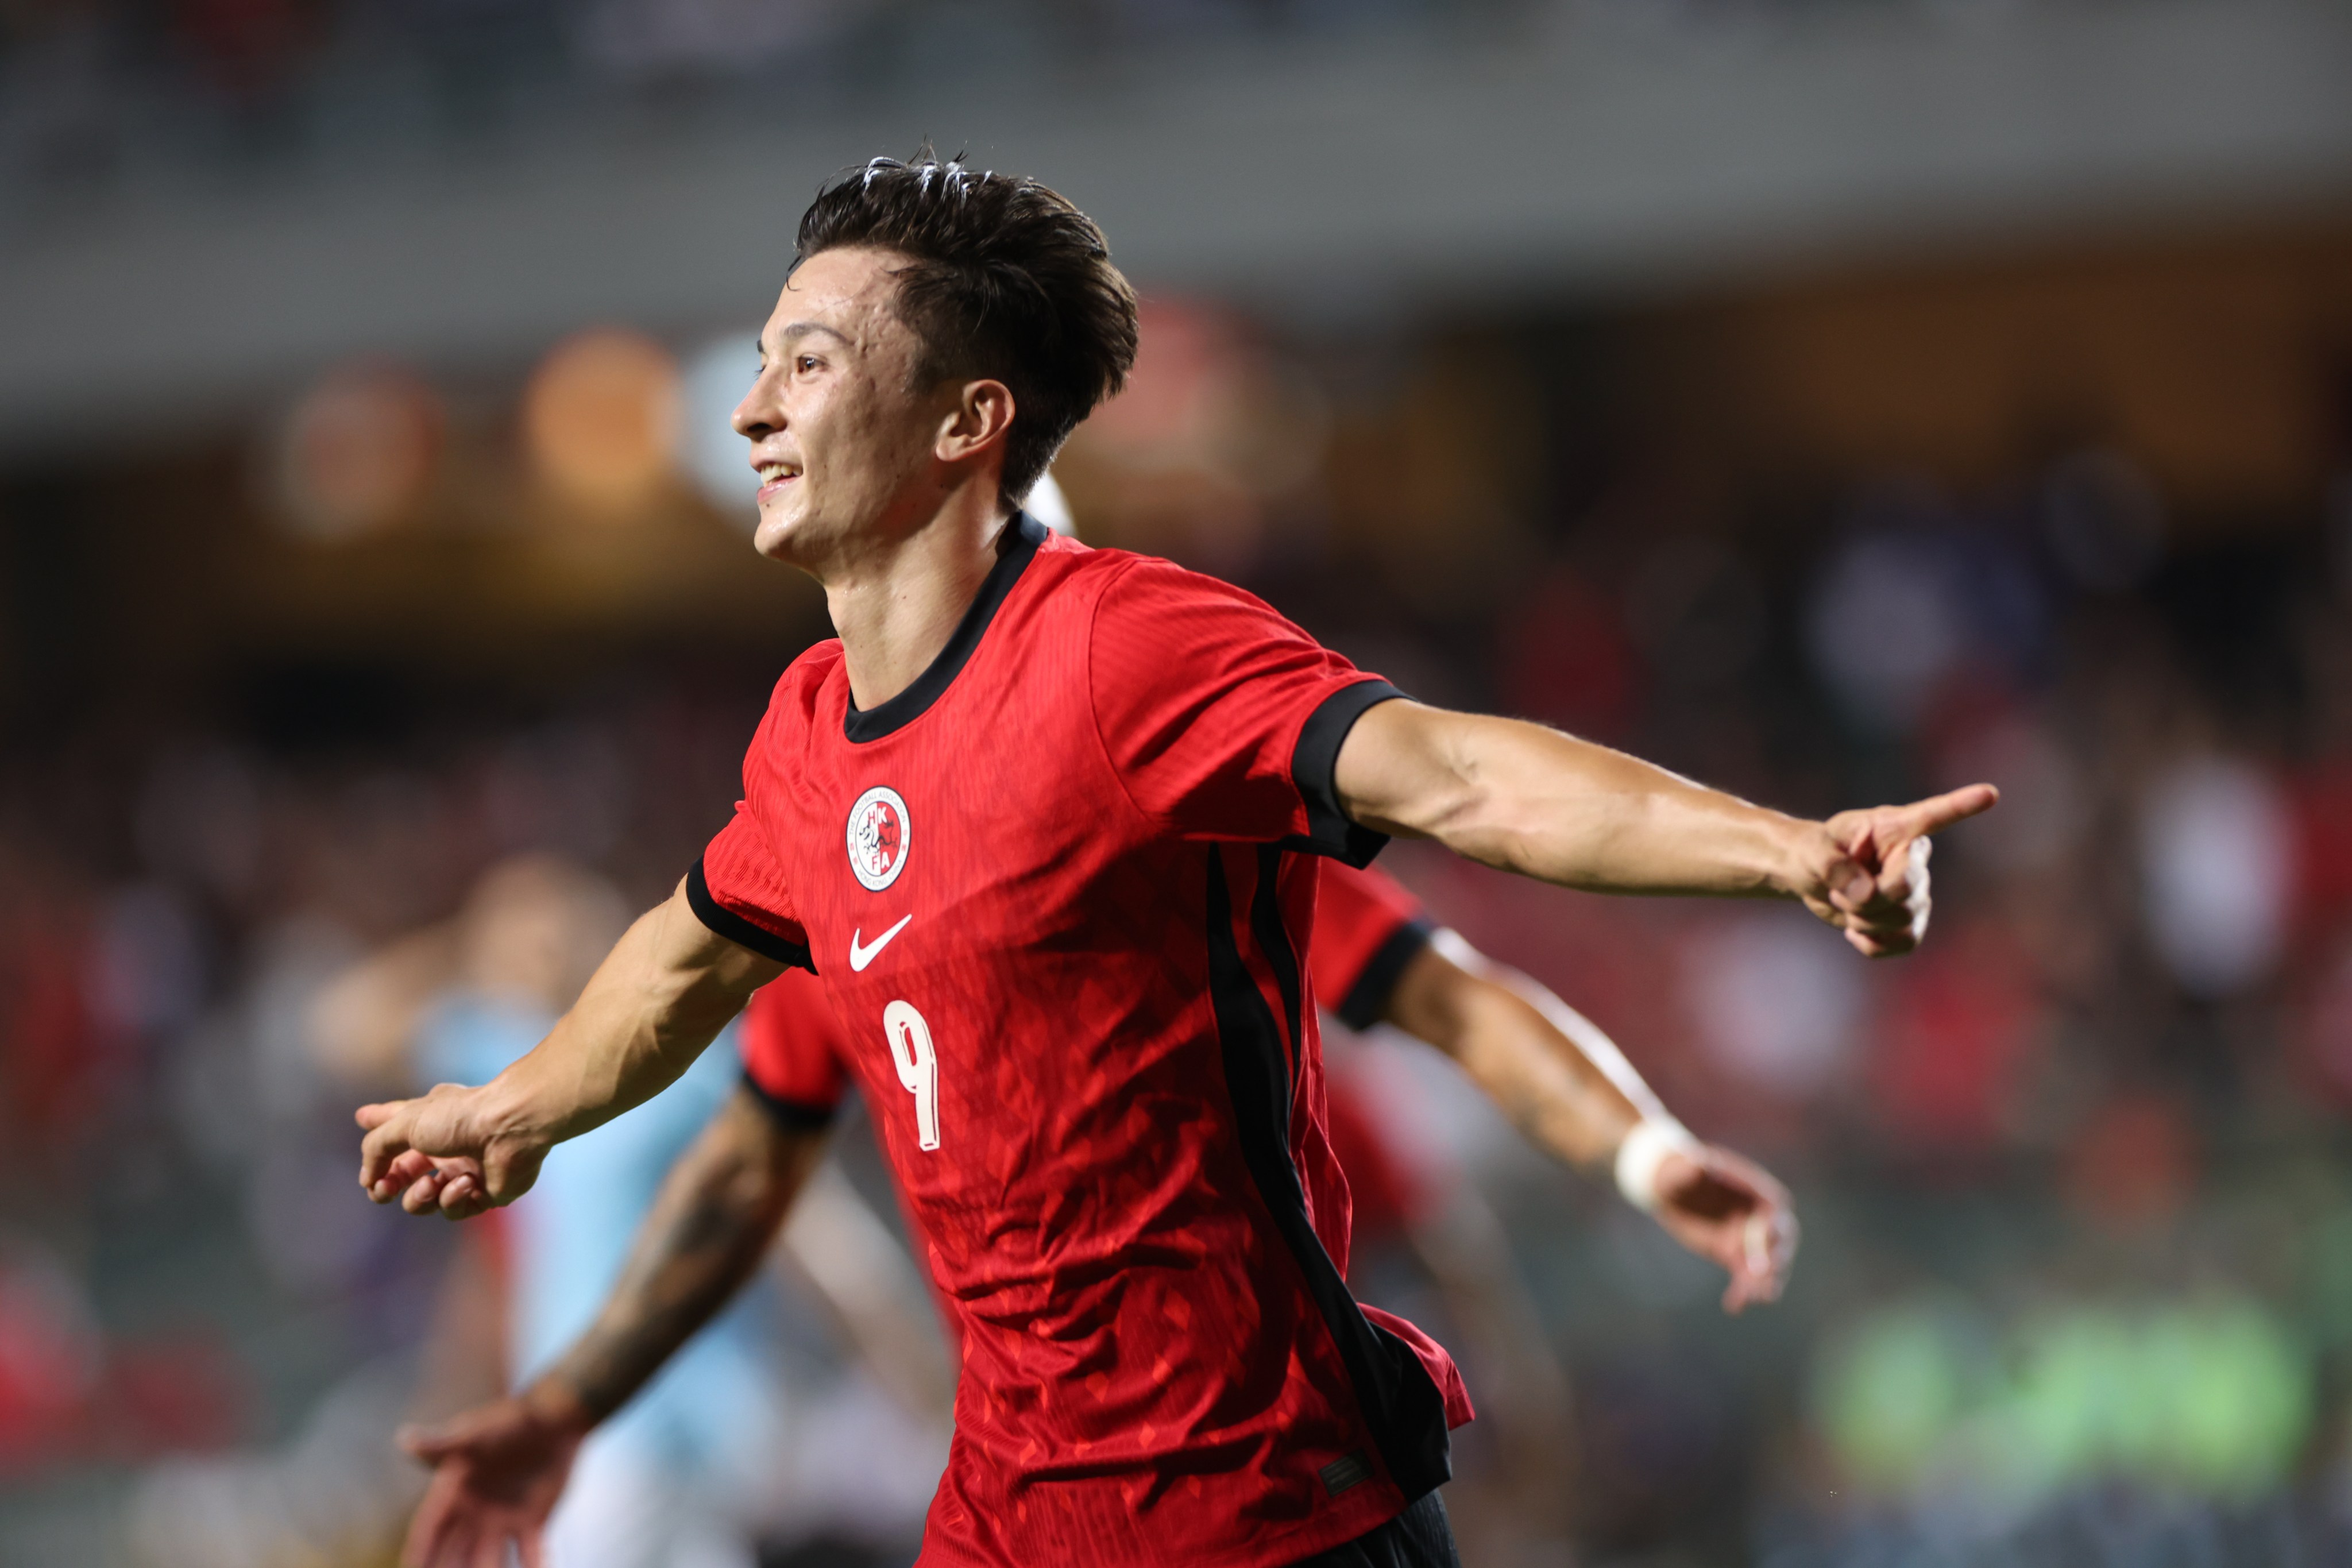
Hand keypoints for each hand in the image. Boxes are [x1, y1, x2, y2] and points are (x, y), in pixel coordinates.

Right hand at [357, 1082, 547, 1220]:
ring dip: (420, 1197)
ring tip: (432, 1184)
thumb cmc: (459, 1118)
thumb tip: (367, 1175)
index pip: (393, 1138)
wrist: (510, 1128)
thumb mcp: (405, 1123)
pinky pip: (456, 1209)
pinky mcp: (484, 1194)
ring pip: (425, 1200)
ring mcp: (464, 1171)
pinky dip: (454, 1199)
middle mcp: (445, 1148)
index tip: (367, 1173)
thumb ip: (377, 1146)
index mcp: (427, 1124)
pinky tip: (466, 1183)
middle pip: (403, 1177)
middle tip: (385, 1189)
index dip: (375, 1155)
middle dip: (387, 1187)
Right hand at [397, 1390, 588, 1567]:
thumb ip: (441, 1445)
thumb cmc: (508, 1422)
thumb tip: (404, 1438)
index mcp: (453, 1492)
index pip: (428, 1530)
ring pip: (488, 1561)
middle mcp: (473, 1513)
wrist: (554, 1419)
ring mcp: (502, 1520)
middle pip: (454, 1553)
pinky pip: (530, 1553)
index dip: (418, 1553)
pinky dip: (534, 1566)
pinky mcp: (533, 1522)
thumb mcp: (472, 1435)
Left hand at [1650, 1145, 1797, 1313]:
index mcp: (1754, 1189)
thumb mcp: (1681, 1167)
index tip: (1770, 1235)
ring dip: (1764, 1282)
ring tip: (1756, 1298)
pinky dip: (1742, 1292)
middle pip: (1779, 1241)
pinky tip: (1734, 1306)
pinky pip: (1744, 1277)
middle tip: (1766, 1275)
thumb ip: (1691, 1167)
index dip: (1775, 1223)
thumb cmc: (1679, 1169)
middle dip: (1776, 1258)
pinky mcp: (1734, 1255)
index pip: (1775, 1208)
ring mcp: (1748, 1238)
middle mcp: (1758, 1216)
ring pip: (1765, 1265)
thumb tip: (1699, 1163)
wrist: (1671, 1186)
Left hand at [1786, 783, 1997, 956]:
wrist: (1810, 877)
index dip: (1962, 806)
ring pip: (1903, 920)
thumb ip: (1835, 868)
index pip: (1933, 816)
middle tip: (1838, 889)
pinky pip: (1906, 943)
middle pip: (1905, 889)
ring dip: (1864, 920)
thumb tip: (1867, 895)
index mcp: (1895, 828)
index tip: (1989, 793)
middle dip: (1864, 899)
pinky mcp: (1910, 920)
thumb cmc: (1813, 852)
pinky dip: (1874, 944)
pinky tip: (1856, 931)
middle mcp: (1914, 859)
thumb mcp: (1812, 852)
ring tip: (1846, 902)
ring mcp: (1916, 892)